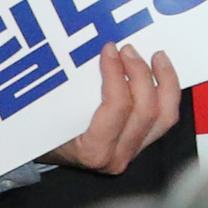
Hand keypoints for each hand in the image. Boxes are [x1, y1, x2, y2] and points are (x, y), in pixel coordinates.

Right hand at [54, 42, 180, 173]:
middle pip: (146, 111)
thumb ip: (67, 90)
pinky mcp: (141, 144)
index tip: (109, 50)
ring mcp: (132, 152)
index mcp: (93, 150)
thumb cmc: (41, 132)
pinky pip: (163, 119)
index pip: (117, 107)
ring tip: (157, 58)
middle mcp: (116, 157)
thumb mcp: (46, 112)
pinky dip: (166, 94)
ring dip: (165, 83)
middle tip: (129, 50)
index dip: (116, 74)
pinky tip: (161, 75)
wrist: (42, 154)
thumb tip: (90, 54)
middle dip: (141, 74)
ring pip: (164, 117)